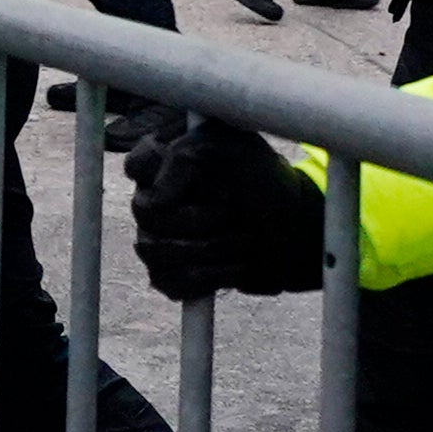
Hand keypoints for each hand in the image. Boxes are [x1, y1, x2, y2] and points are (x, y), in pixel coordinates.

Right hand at [129, 120, 329, 299]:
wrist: (294, 227)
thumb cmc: (263, 180)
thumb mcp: (234, 149)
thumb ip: (185, 160)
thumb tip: (155, 199)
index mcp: (164, 159)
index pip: (138, 165)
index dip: (165, 175)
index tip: (201, 178)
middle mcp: (154, 198)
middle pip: (146, 214)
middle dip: (196, 219)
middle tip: (232, 215)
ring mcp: (159, 237)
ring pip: (154, 250)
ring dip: (208, 250)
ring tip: (243, 241)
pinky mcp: (172, 272)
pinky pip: (168, 282)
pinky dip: (207, 278)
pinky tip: (234, 266)